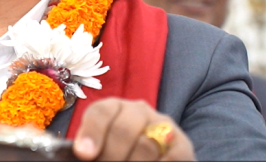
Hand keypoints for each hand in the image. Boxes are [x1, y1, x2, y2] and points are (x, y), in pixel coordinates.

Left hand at [73, 98, 195, 160]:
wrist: (153, 157)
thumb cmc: (118, 153)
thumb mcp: (102, 147)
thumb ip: (91, 149)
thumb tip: (83, 153)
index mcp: (114, 108)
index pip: (101, 112)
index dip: (92, 132)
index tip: (84, 154)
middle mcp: (139, 111)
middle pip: (123, 129)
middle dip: (112, 155)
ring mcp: (163, 127)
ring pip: (146, 146)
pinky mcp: (182, 146)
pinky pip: (170, 158)